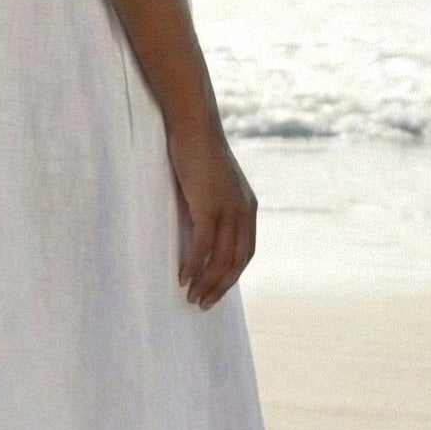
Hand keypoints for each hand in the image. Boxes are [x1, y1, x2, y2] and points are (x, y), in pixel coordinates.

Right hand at [165, 114, 257, 307]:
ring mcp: (227, 208)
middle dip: (220, 287)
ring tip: (191, 297)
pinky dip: (194, 264)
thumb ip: (215, 205)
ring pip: (221, 258)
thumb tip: (201, 228)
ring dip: (207, 282)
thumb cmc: (198, 152)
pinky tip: (183, 277)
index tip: (215, 290)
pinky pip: (203, 244)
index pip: (245, 252)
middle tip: (203, 304)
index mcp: (247, 207)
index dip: (231, 275)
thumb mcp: (214, 183)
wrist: (194, 125)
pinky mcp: (208, 205)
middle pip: (237, 262)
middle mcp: (243, 211)